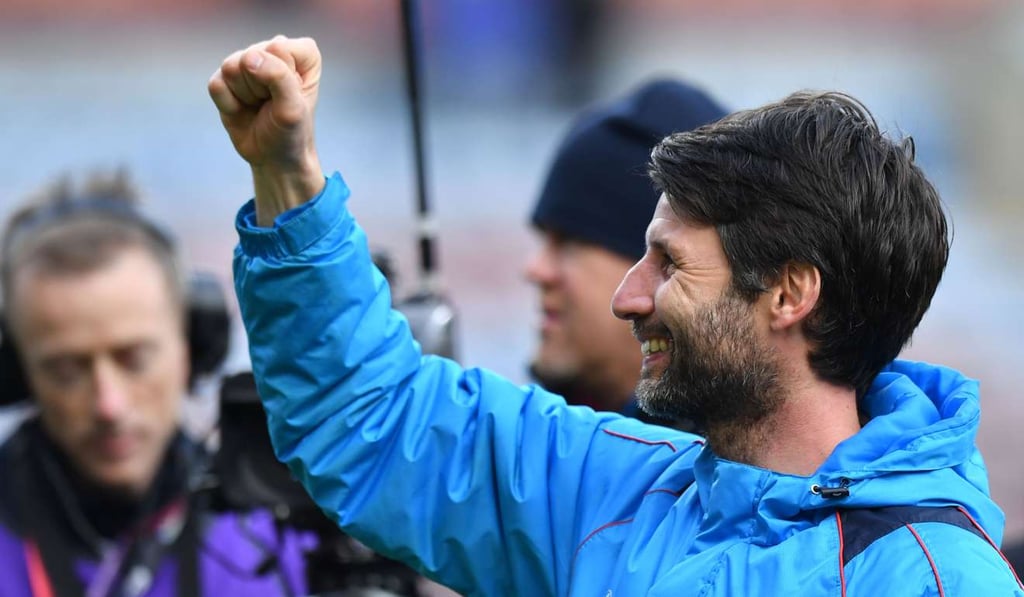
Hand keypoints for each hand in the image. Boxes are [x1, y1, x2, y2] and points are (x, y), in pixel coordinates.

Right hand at [209, 35, 325, 225]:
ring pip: (230, 68)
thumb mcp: (292, 108)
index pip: (278, 48)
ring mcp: (248, 62)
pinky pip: (216, 84)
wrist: (274, 158)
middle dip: (260, 89)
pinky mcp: (226, 78)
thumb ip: (277, 77)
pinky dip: (228, 105)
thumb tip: (249, 57)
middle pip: (250, 57)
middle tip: (272, 105)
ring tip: (258, 106)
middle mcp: (274, 51)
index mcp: (301, 53)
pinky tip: (243, 110)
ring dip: (244, 96)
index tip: (290, 98)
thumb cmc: (291, 132)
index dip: (281, 78)